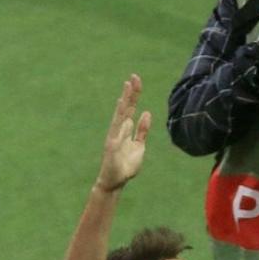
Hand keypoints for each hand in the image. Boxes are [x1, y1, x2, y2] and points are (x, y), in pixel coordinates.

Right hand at [95, 74, 151, 191]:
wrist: (115, 182)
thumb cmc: (126, 166)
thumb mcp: (139, 146)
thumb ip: (142, 130)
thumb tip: (146, 112)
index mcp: (125, 130)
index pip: (130, 108)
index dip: (133, 95)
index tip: (136, 80)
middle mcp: (118, 130)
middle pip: (125, 108)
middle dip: (130, 94)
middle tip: (133, 77)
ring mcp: (114, 137)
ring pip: (120, 116)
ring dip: (124, 103)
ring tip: (126, 88)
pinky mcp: (112, 147)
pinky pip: (117, 132)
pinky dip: (121, 123)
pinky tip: (124, 112)